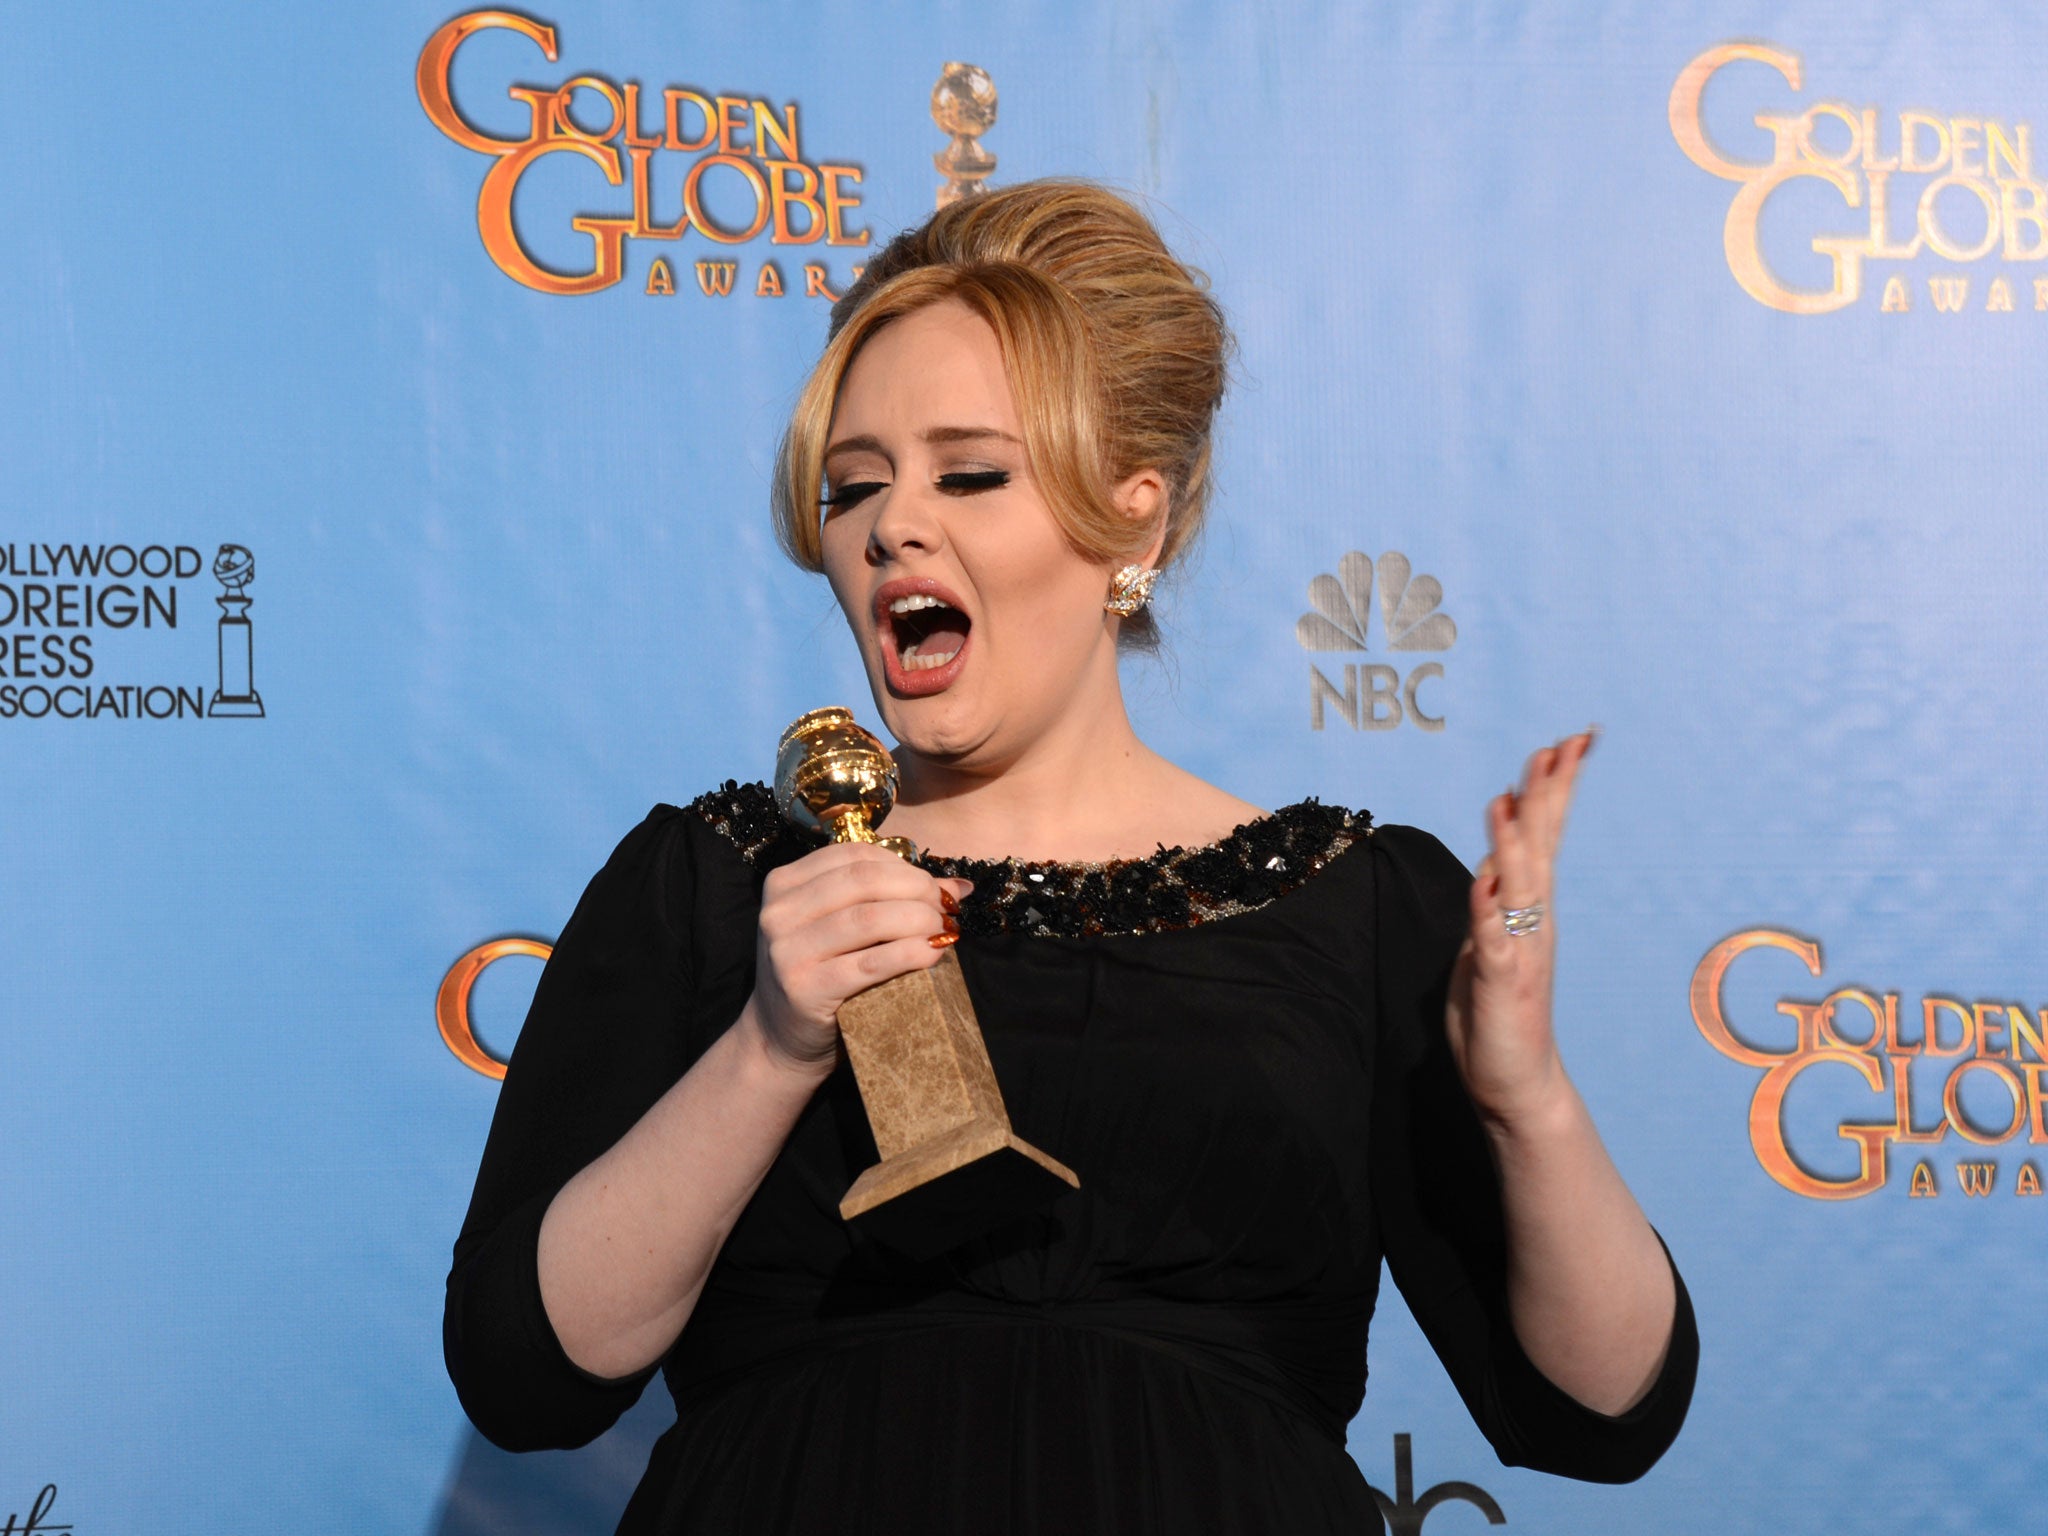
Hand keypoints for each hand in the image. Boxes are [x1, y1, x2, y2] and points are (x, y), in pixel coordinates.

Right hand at [750, 842, 971, 1074]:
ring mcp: (787, 951)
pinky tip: (932, 954)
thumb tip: (958, 886)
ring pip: (869, 918)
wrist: (782, 1039)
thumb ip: (886, 898)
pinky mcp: (805, 989)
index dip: (904, 867)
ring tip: (943, 931)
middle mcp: (778, 912)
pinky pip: (870, 963)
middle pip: (865, 880)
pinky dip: (910, 953)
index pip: (855, 856)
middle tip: (945, 910)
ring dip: (919, 920)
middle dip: (917, 890)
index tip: (935, 889)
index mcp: (784, 883)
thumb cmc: (821, 975)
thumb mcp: (839, 928)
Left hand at [1444, 728, 1595, 1131]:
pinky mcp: (1499, 980)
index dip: (1552, 789)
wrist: (1516, 1084)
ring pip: (1519, 883)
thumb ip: (1492, 906)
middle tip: (1561, 745)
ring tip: (1512, 795)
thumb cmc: (1498, 1015)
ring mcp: (1519, 949)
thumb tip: (1490, 865)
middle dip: (1548, 794)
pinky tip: (1482, 878)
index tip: (1566, 745)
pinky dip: (1485, 906)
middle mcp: (1534, 921)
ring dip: (1514, 839)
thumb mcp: (1488, 945)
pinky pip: (1490, 936)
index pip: (1542, 836)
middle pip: (1541, 845)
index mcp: (1530, 909)